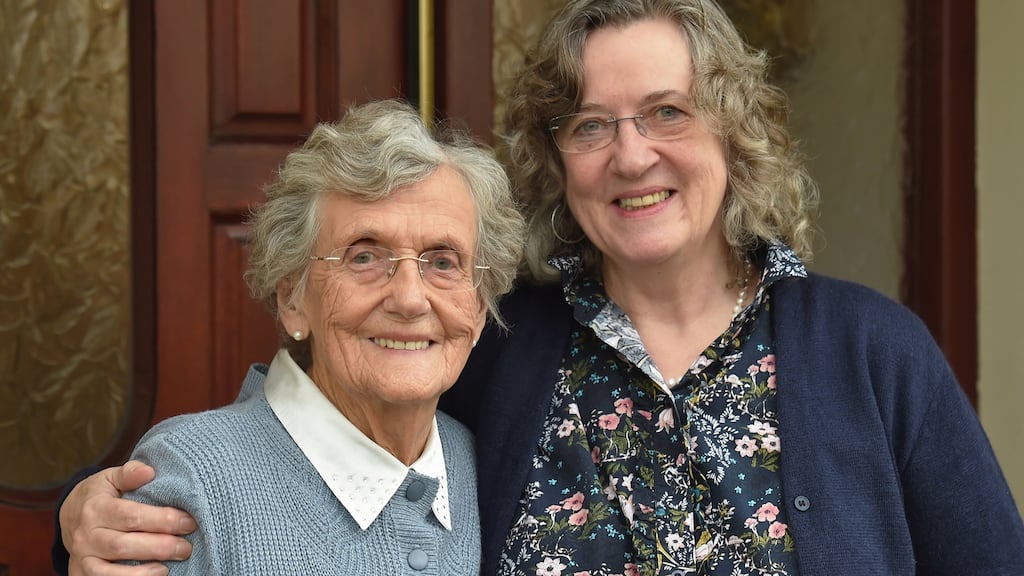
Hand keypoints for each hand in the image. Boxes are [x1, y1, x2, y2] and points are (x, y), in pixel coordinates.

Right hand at [61, 461, 196, 575]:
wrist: (70, 516)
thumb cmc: (100, 495)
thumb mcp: (111, 478)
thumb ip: (130, 473)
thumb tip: (148, 471)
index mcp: (95, 508)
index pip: (131, 516)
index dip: (163, 520)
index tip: (188, 522)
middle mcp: (85, 535)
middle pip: (123, 545)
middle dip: (159, 547)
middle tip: (186, 548)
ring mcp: (82, 557)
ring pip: (110, 571)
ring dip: (142, 573)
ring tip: (167, 568)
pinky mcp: (80, 573)